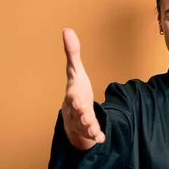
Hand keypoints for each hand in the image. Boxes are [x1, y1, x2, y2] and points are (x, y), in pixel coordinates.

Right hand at [61, 28, 105, 149]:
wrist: (73, 113)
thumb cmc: (76, 90)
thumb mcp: (76, 71)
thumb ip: (72, 53)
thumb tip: (67, 29)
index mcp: (73, 95)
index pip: (72, 96)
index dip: (74, 98)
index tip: (77, 99)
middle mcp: (75, 109)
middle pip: (77, 113)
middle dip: (81, 114)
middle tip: (85, 115)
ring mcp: (81, 121)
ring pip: (84, 125)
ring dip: (89, 127)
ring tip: (95, 130)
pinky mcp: (88, 130)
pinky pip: (91, 135)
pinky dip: (96, 137)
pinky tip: (101, 138)